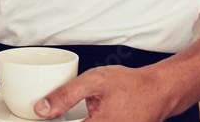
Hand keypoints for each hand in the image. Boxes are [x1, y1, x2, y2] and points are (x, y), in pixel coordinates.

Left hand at [33, 65, 175, 121]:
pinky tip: (84, 116)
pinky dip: (88, 120)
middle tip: (54, 113)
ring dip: (75, 119)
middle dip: (65, 119)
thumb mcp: (94, 81)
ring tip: (75, 112)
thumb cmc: (131, 85)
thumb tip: (41, 109)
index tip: (43, 115)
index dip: (52, 121)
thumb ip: (65, 95)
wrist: (158, 91)